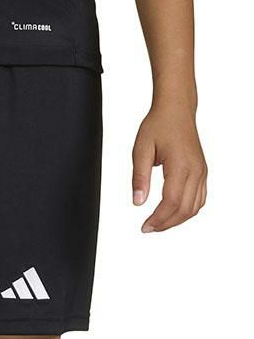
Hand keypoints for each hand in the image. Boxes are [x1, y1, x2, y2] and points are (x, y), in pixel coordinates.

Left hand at [132, 104, 206, 232]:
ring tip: (157, 224)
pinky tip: (172, 213)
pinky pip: (199, 198)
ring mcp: (202, 172)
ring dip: (177, 220)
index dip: (158, 219)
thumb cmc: (158, 126)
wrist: (176, 110)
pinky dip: (187, 210)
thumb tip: (137, 202)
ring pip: (195, 207)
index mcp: (181, 166)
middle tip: (148, 228)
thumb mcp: (141, 150)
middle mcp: (196, 171)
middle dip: (166, 223)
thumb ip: (139, 177)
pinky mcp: (202, 171)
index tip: (144, 227)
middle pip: (185, 209)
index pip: (171, 202)